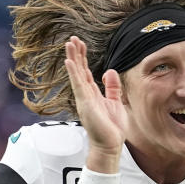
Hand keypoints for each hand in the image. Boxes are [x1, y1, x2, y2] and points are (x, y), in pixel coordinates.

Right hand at [63, 36, 125, 163]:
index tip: (80, 44)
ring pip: (76, 74)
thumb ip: (112, 87)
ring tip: (68, 44)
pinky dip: (74, 73)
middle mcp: (85, 94)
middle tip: (72, 38)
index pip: (85, 71)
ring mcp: (84, 99)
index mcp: (92, 93)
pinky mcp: (86, 104)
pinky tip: (69, 62)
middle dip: (76, 54)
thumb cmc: (111, 127)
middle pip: (79, 70)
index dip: (83, 57)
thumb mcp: (115, 102)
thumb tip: (109, 71)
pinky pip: (78, 85)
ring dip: (73, 59)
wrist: (110, 145)